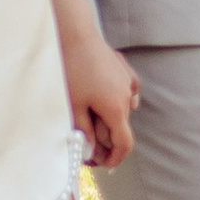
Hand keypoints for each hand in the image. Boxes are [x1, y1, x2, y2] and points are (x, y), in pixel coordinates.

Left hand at [68, 33, 139, 168]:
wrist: (75, 34)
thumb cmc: (72, 70)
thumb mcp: (73, 106)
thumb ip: (84, 131)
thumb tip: (91, 151)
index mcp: (116, 109)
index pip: (124, 143)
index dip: (116, 159)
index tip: (104, 165)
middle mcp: (127, 97)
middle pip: (122, 126)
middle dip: (107, 138)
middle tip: (88, 142)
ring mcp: (127, 81)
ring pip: (124, 108)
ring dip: (111, 117)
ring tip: (91, 115)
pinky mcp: (124, 68)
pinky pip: (126, 90)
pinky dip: (117, 98)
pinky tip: (103, 94)